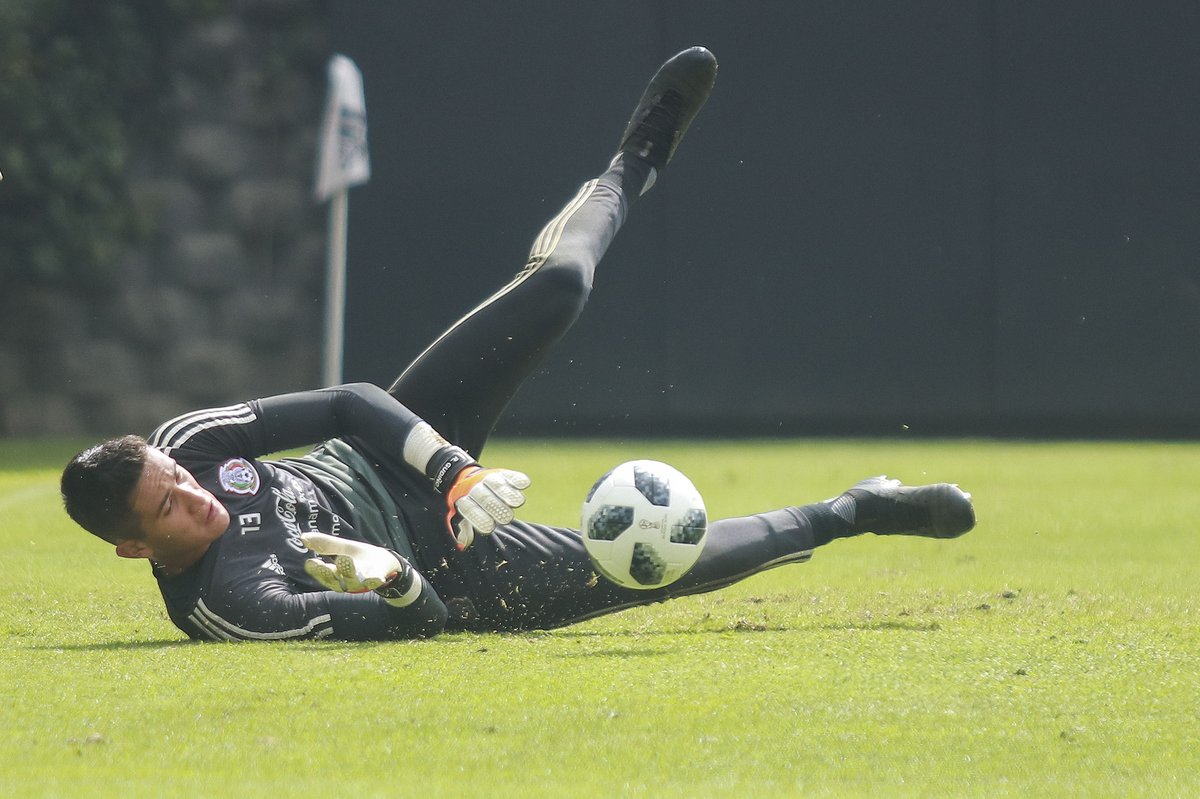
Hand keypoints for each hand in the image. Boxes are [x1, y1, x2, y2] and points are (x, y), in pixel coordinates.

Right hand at [301, 532, 419, 605]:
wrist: (383, 561)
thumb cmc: (358, 556)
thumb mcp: (342, 547)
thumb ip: (325, 544)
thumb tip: (302, 537)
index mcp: (335, 573)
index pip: (322, 574)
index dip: (316, 570)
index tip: (310, 562)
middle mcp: (345, 581)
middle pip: (334, 580)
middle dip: (328, 573)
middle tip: (324, 565)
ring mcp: (361, 582)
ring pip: (352, 581)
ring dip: (348, 572)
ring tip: (345, 559)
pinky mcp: (376, 579)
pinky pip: (375, 581)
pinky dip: (375, 580)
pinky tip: (377, 577)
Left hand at [445, 466, 530, 548]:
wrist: (466, 480)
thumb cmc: (470, 506)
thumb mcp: (463, 518)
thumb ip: (464, 530)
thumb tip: (462, 545)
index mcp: (464, 501)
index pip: (470, 509)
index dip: (479, 518)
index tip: (489, 528)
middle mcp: (475, 489)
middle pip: (484, 498)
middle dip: (495, 507)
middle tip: (506, 518)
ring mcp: (488, 479)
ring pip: (496, 485)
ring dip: (507, 493)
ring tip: (517, 502)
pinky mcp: (501, 473)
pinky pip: (509, 475)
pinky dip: (517, 479)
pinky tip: (524, 484)